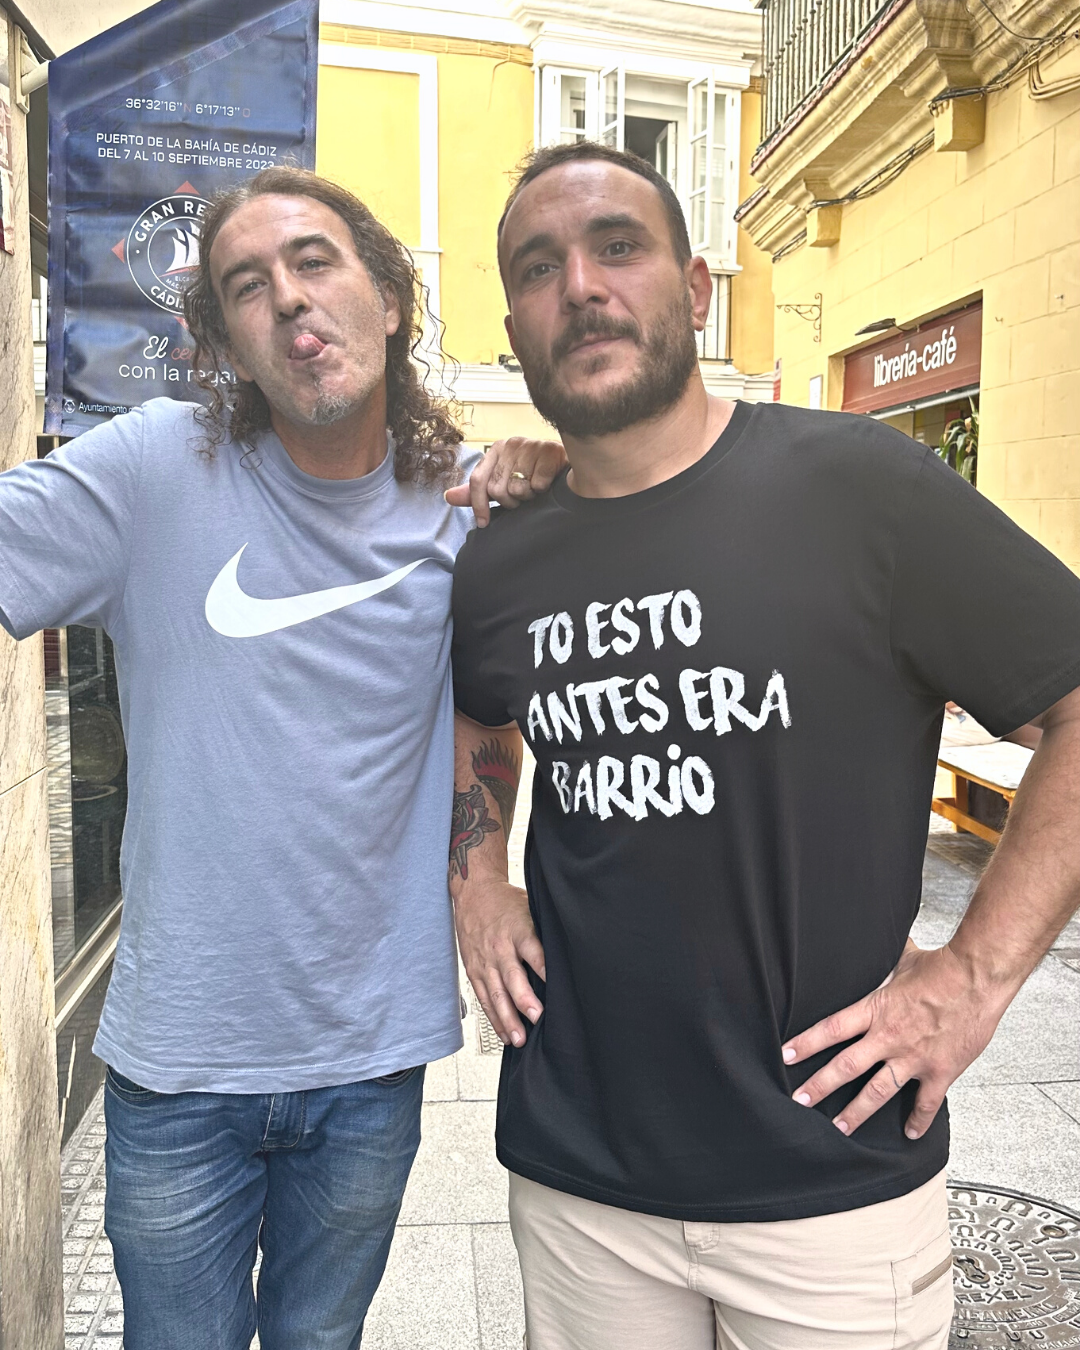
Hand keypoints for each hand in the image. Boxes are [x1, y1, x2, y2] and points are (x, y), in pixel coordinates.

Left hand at [444, 436, 565, 526]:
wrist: (568, 463)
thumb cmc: (532, 474)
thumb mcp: (503, 481)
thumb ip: (478, 491)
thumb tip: (448, 497)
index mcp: (496, 450)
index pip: (478, 480)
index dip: (478, 505)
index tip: (483, 523)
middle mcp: (510, 444)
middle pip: (497, 489)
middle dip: (510, 502)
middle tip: (522, 498)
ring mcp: (530, 445)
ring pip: (517, 488)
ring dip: (527, 497)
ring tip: (535, 490)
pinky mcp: (550, 451)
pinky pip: (537, 484)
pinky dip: (542, 490)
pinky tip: (547, 484)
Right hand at [454, 877, 545, 1047]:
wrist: (473, 893)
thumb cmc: (505, 902)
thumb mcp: (529, 909)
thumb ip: (542, 934)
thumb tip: (566, 959)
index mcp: (518, 931)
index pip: (534, 953)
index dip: (544, 970)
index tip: (556, 988)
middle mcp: (500, 948)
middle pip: (512, 978)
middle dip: (524, 1000)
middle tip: (536, 1018)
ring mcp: (485, 961)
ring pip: (495, 994)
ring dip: (507, 1018)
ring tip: (518, 1038)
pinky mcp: (474, 970)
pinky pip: (483, 997)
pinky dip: (493, 1017)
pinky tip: (504, 1032)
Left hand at [782, 942, 1010, 1139]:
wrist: (978, 977)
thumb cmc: (941, 966)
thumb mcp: (902, 959)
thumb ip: (882, 961)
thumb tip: (869, 940)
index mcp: (876, 1009)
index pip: (831, 1029)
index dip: (806, 1044)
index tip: (786, 1057)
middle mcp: (889, 1037)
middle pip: (846, 1067)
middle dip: (820, 1086)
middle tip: (800, 1101)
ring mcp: (914, 1058)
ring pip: (878, 1092)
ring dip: (856, 1113)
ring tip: (840, 1128)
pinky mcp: (941, 1071)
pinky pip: (926, 1104)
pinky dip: (918, 1121)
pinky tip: (910, 1134)